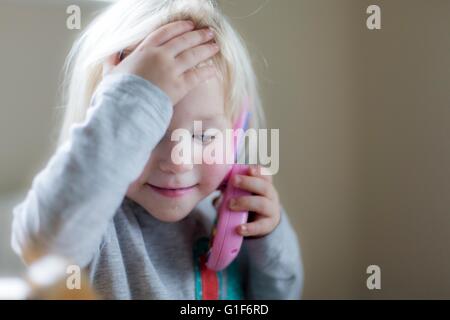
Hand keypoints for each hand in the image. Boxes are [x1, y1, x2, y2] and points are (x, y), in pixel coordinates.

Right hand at [103, 20, 219, 105]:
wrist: (127, 109)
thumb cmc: (117, 93)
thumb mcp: (110, 73)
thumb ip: (112, 61)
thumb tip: (112, 55)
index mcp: (144, 50)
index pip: (165, 33)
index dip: (179, 27)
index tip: (189, 25)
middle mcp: (160, 56)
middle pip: (183, 41)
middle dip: (198, 35)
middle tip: (209, 32)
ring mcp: (171, 70)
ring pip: (193, 55)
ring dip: (206, 49)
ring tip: (215, 45)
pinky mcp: (180, 86)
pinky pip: (197, 76)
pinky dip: (207, 72)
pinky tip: (214, 69)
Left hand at [229, 165, 280, 237]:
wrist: (261, 222)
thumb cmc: (249, 202)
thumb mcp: (244, 192)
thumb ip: (234, 186)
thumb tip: (217, 180)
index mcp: (265, 184)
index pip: (265, 175)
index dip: (259, 171)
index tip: (249, 169)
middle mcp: (271, 195)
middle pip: (264, 186)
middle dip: (248, 182)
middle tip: (233, 181)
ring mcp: (271, 210)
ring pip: (262, 204)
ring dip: (245, 202)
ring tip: (231, 204)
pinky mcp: (267, 225)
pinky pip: (260, 226)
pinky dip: (249, 227)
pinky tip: (239, 228)